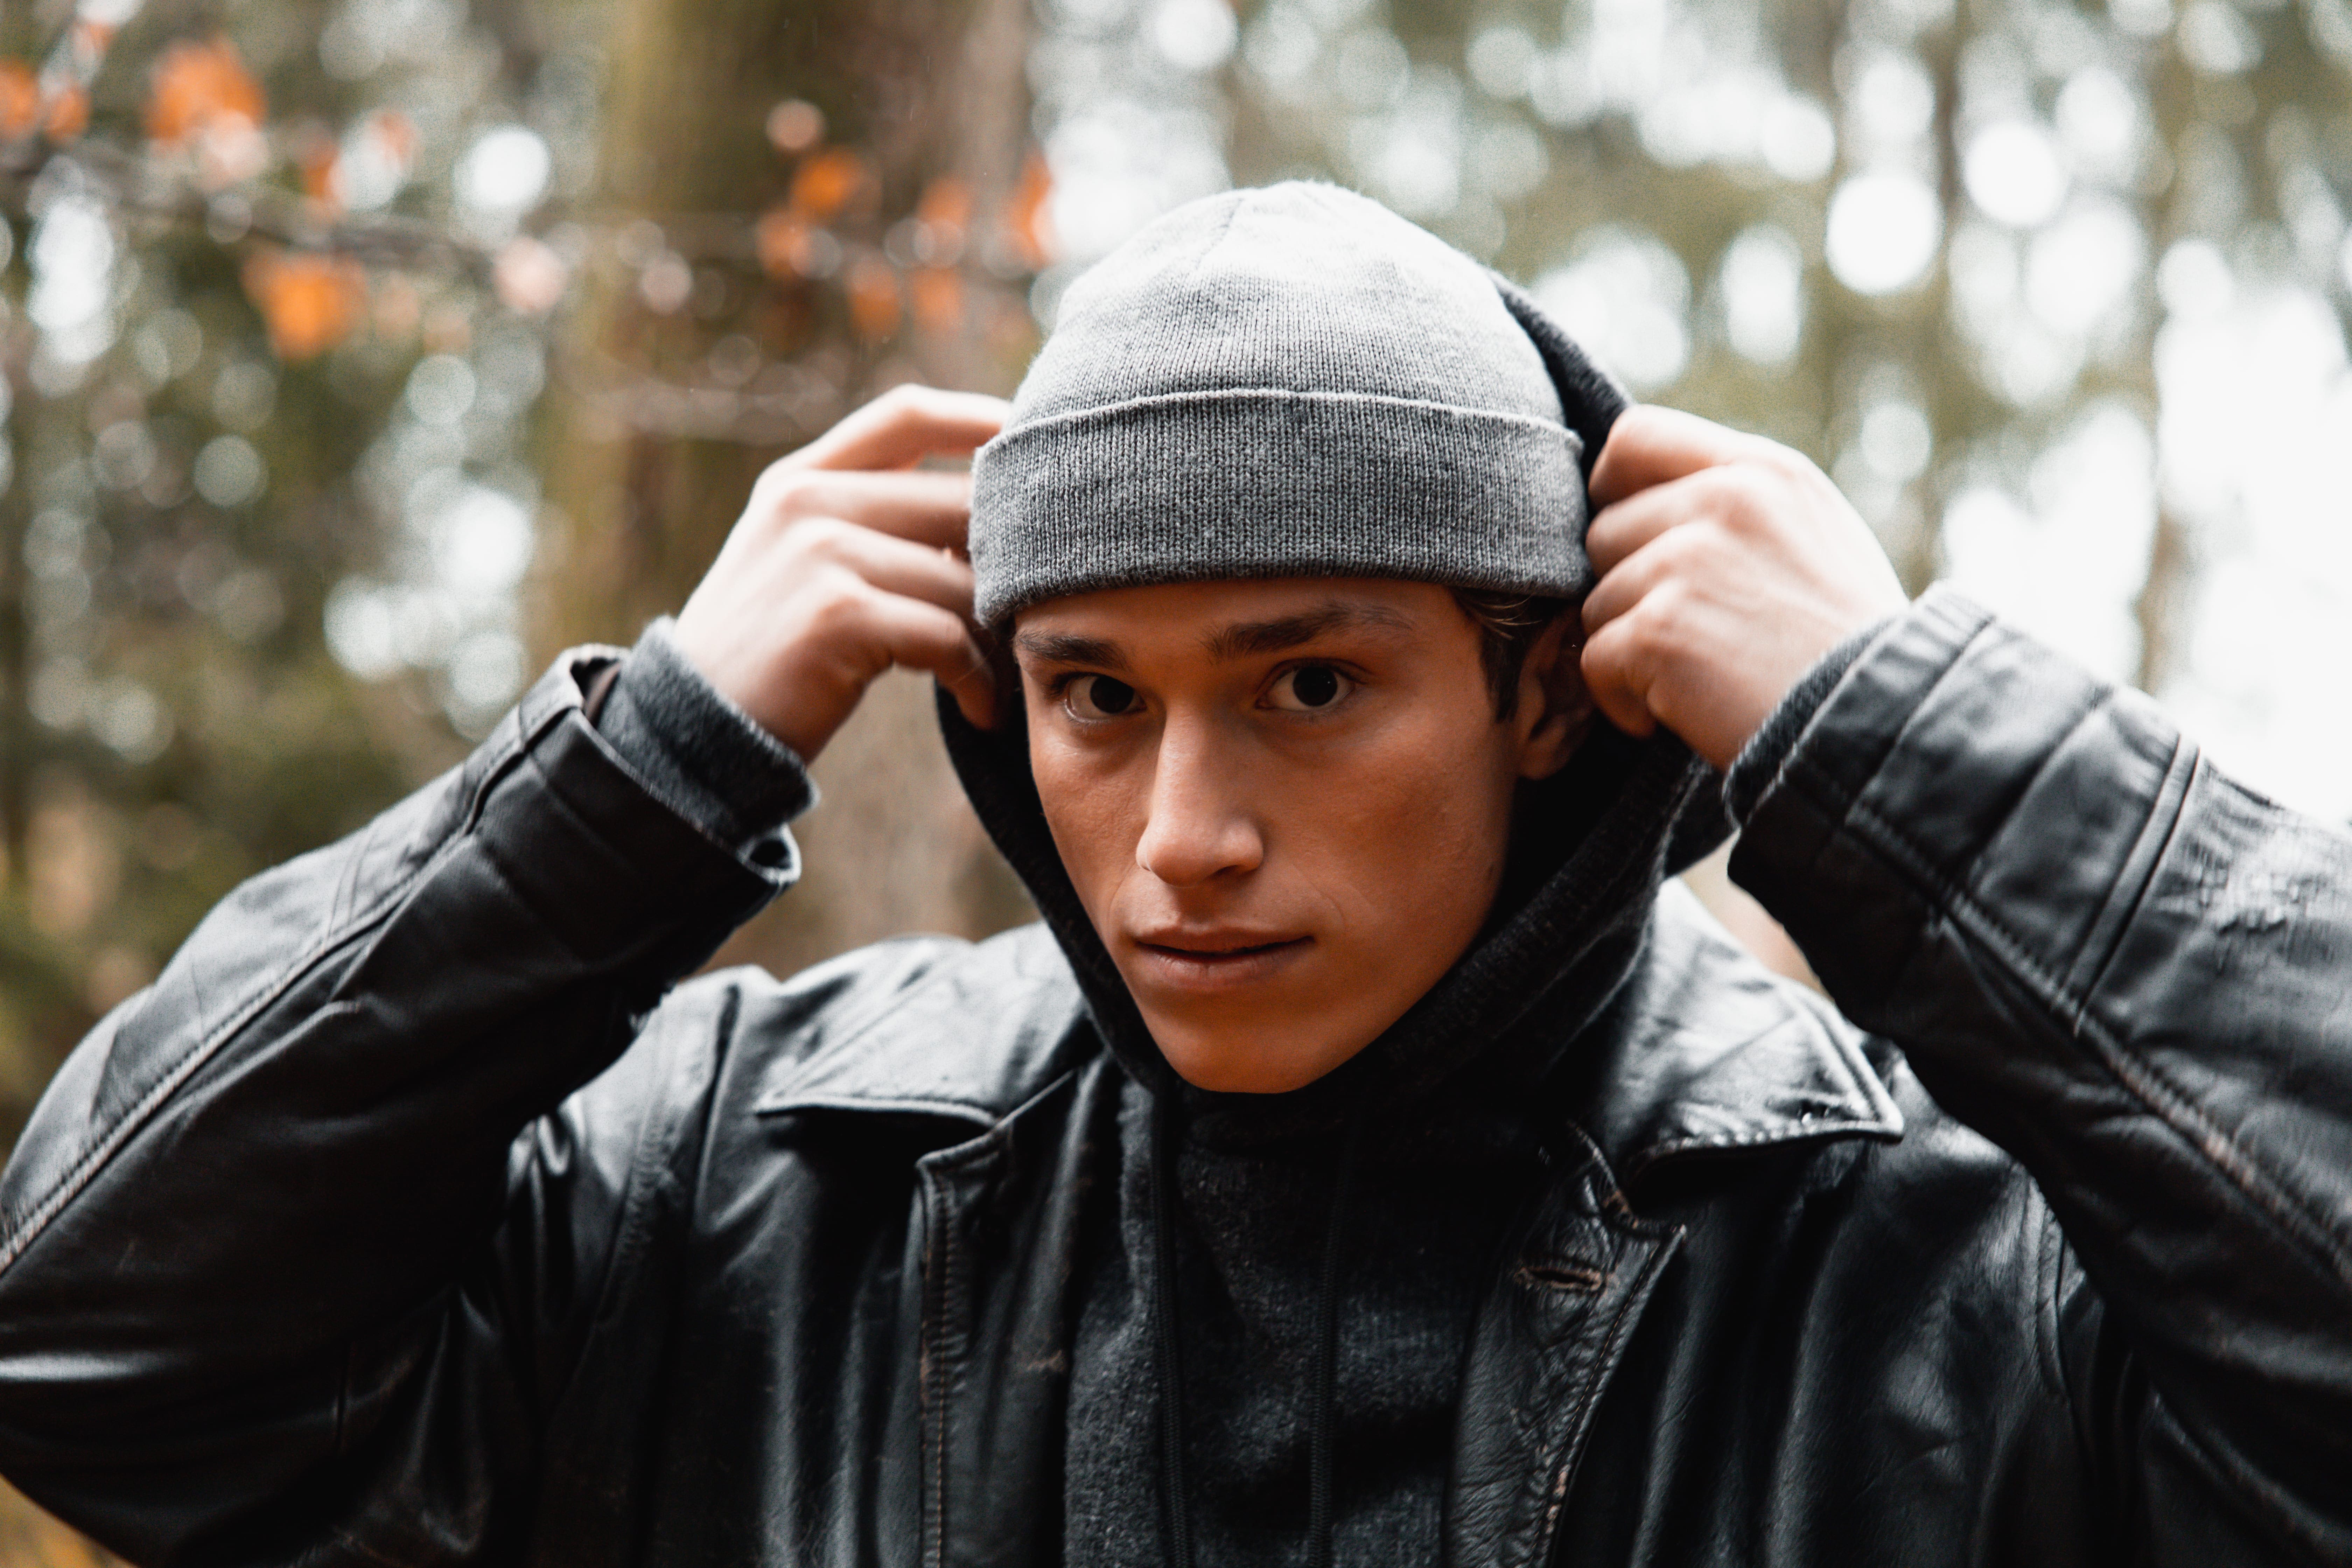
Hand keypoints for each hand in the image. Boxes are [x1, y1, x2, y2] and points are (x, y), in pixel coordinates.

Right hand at [672, 384, 1009, 761]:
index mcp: (803, 479)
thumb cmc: (771, 655)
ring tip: (1006, 679)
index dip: (981, 421)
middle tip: (1040, 615)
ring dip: (998, 639)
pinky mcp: (836, 614)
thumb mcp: (801, 562)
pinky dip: (977, 680)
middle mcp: (809, 502)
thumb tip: (986, 508)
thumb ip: (870, 521)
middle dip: (1013, 563)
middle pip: (958, 502)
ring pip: (961, 582)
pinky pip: (946, 636)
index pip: (907, 416)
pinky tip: (980, 709)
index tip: (1038, 449)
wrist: (693, 732)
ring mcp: (820, 553)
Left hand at [1580, 406, 1908, 770]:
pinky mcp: (1660, 629)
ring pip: (1596, 603)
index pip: (1636, 437)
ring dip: (1631, 650)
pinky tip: (1682, 713)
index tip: (1630, 543)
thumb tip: (1649, 506)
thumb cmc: (1847, 645)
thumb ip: (1736, 507)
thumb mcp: (1813, 536)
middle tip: (1689, 636)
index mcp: (1761, 471)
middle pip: (1604, 533)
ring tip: (1702, 677)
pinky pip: (1595, 661)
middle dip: (1628, 592)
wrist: (1884, 721)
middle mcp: (1721, 500)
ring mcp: (1686, 563)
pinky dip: (1623, 701)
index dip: (1612, 491)